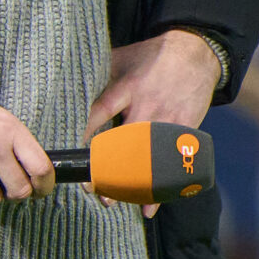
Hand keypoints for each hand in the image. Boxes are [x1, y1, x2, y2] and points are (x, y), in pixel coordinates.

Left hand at [87, 30, 222, 216]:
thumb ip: (96, 76)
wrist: (196, 52)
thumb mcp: (120, 58)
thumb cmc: (150, 56)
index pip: (100, 112)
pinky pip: (172, 162)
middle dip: (107, 167)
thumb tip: (62, 87)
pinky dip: (161, 186)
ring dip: (130, 182)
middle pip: (124, 142)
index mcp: (126, 88)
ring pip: (147, 157)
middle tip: (91, 188)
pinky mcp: (185, 130)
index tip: (71, 154)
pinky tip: (148, 206)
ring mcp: (168, 120)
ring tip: (113, 199)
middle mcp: (147, 106)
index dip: (85, 133)